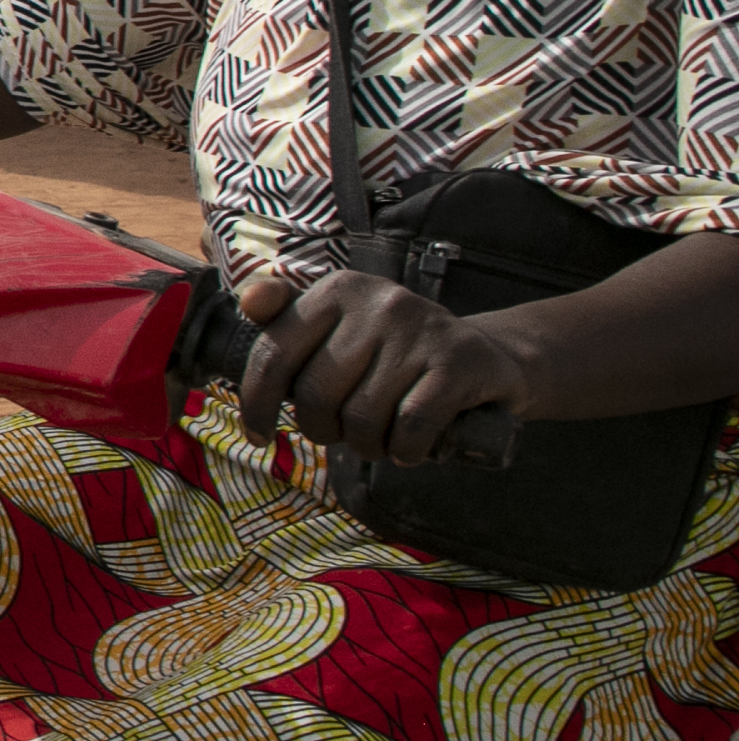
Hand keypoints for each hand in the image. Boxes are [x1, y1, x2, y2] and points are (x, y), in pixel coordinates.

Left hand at [234, 270, 527, 466]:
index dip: (256, 401)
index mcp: (337, 290)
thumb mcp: (340, 330)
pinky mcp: (460, 363)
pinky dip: (406, 450)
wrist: (491, 359)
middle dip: (323, 429)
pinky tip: (411, 447)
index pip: (273, 351)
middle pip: (315, 394)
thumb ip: (286, 320)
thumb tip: (250, 301)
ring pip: (361, 417)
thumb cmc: (395, 355)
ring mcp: (422, 329)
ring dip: (368, 446)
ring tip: (382, 438)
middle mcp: (378, 301)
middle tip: (344, 433)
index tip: (257, 435)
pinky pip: (409, 428)